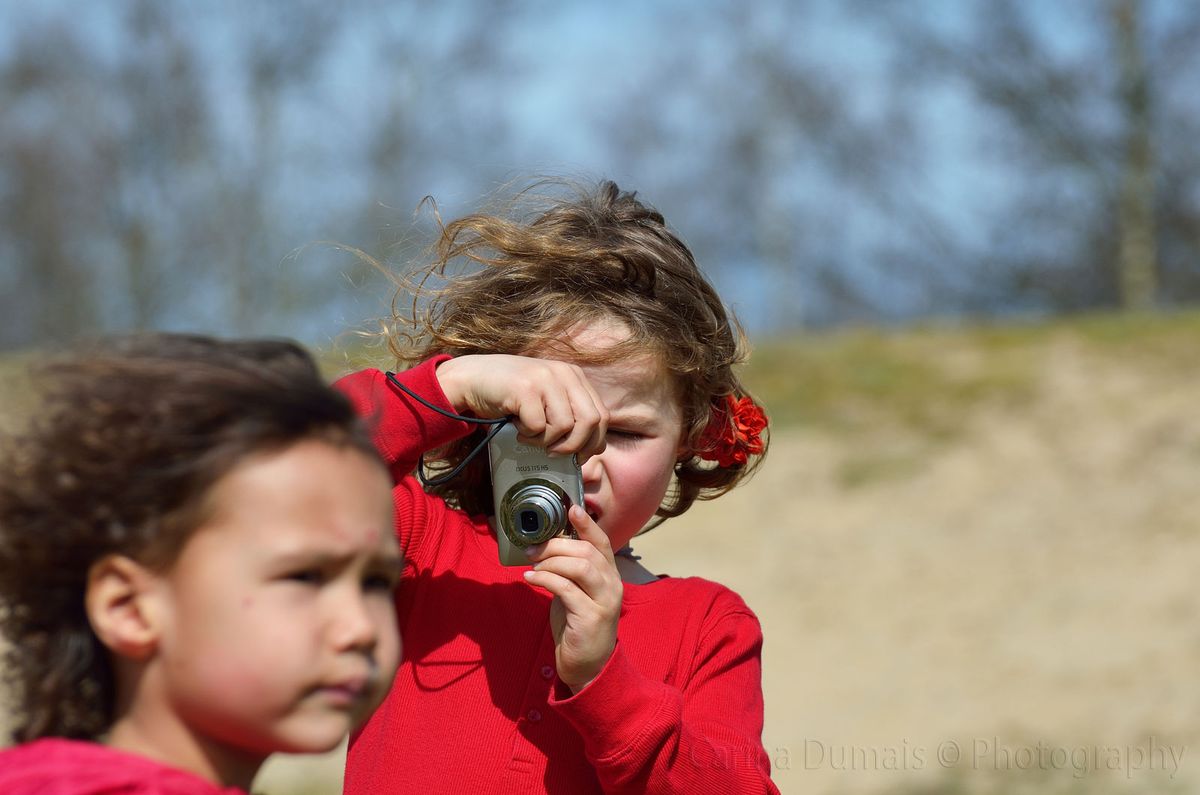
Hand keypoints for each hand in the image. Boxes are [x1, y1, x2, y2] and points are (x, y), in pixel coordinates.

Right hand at [435, 354, 607, 458]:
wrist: (472, 378)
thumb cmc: (511, 395)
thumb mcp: (548, 399)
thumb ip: (571, 414)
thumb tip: (594, 447)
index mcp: (574, 376)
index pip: (602, 415)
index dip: (594, 442)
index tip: (578, 456)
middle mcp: (564, 373)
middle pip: (591, 421)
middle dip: (573, 446)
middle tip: (553, 452)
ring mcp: (545, 379)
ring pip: (565, 426)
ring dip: (545, 440)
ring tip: (528, 433)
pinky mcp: (526, 388)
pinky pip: (539, 426)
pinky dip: (527, 435)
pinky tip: (516, 426)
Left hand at [522, 505, 621, 692]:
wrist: (587, 664)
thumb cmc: (578, 624)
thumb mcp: (576, 591)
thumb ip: (570, 571)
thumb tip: (547, 547)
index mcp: (609, 575)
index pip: (602, 543)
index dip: (587, 525)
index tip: (572, 508)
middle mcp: (612, 585)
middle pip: (586, 551)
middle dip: (556, 545)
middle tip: (532, 548)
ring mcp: (604, 601)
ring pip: (580, 567)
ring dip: (551, 561)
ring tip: (533, 565)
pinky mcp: (590, 617)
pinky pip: (566, 589)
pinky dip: (545, 579)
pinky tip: (531, 579)